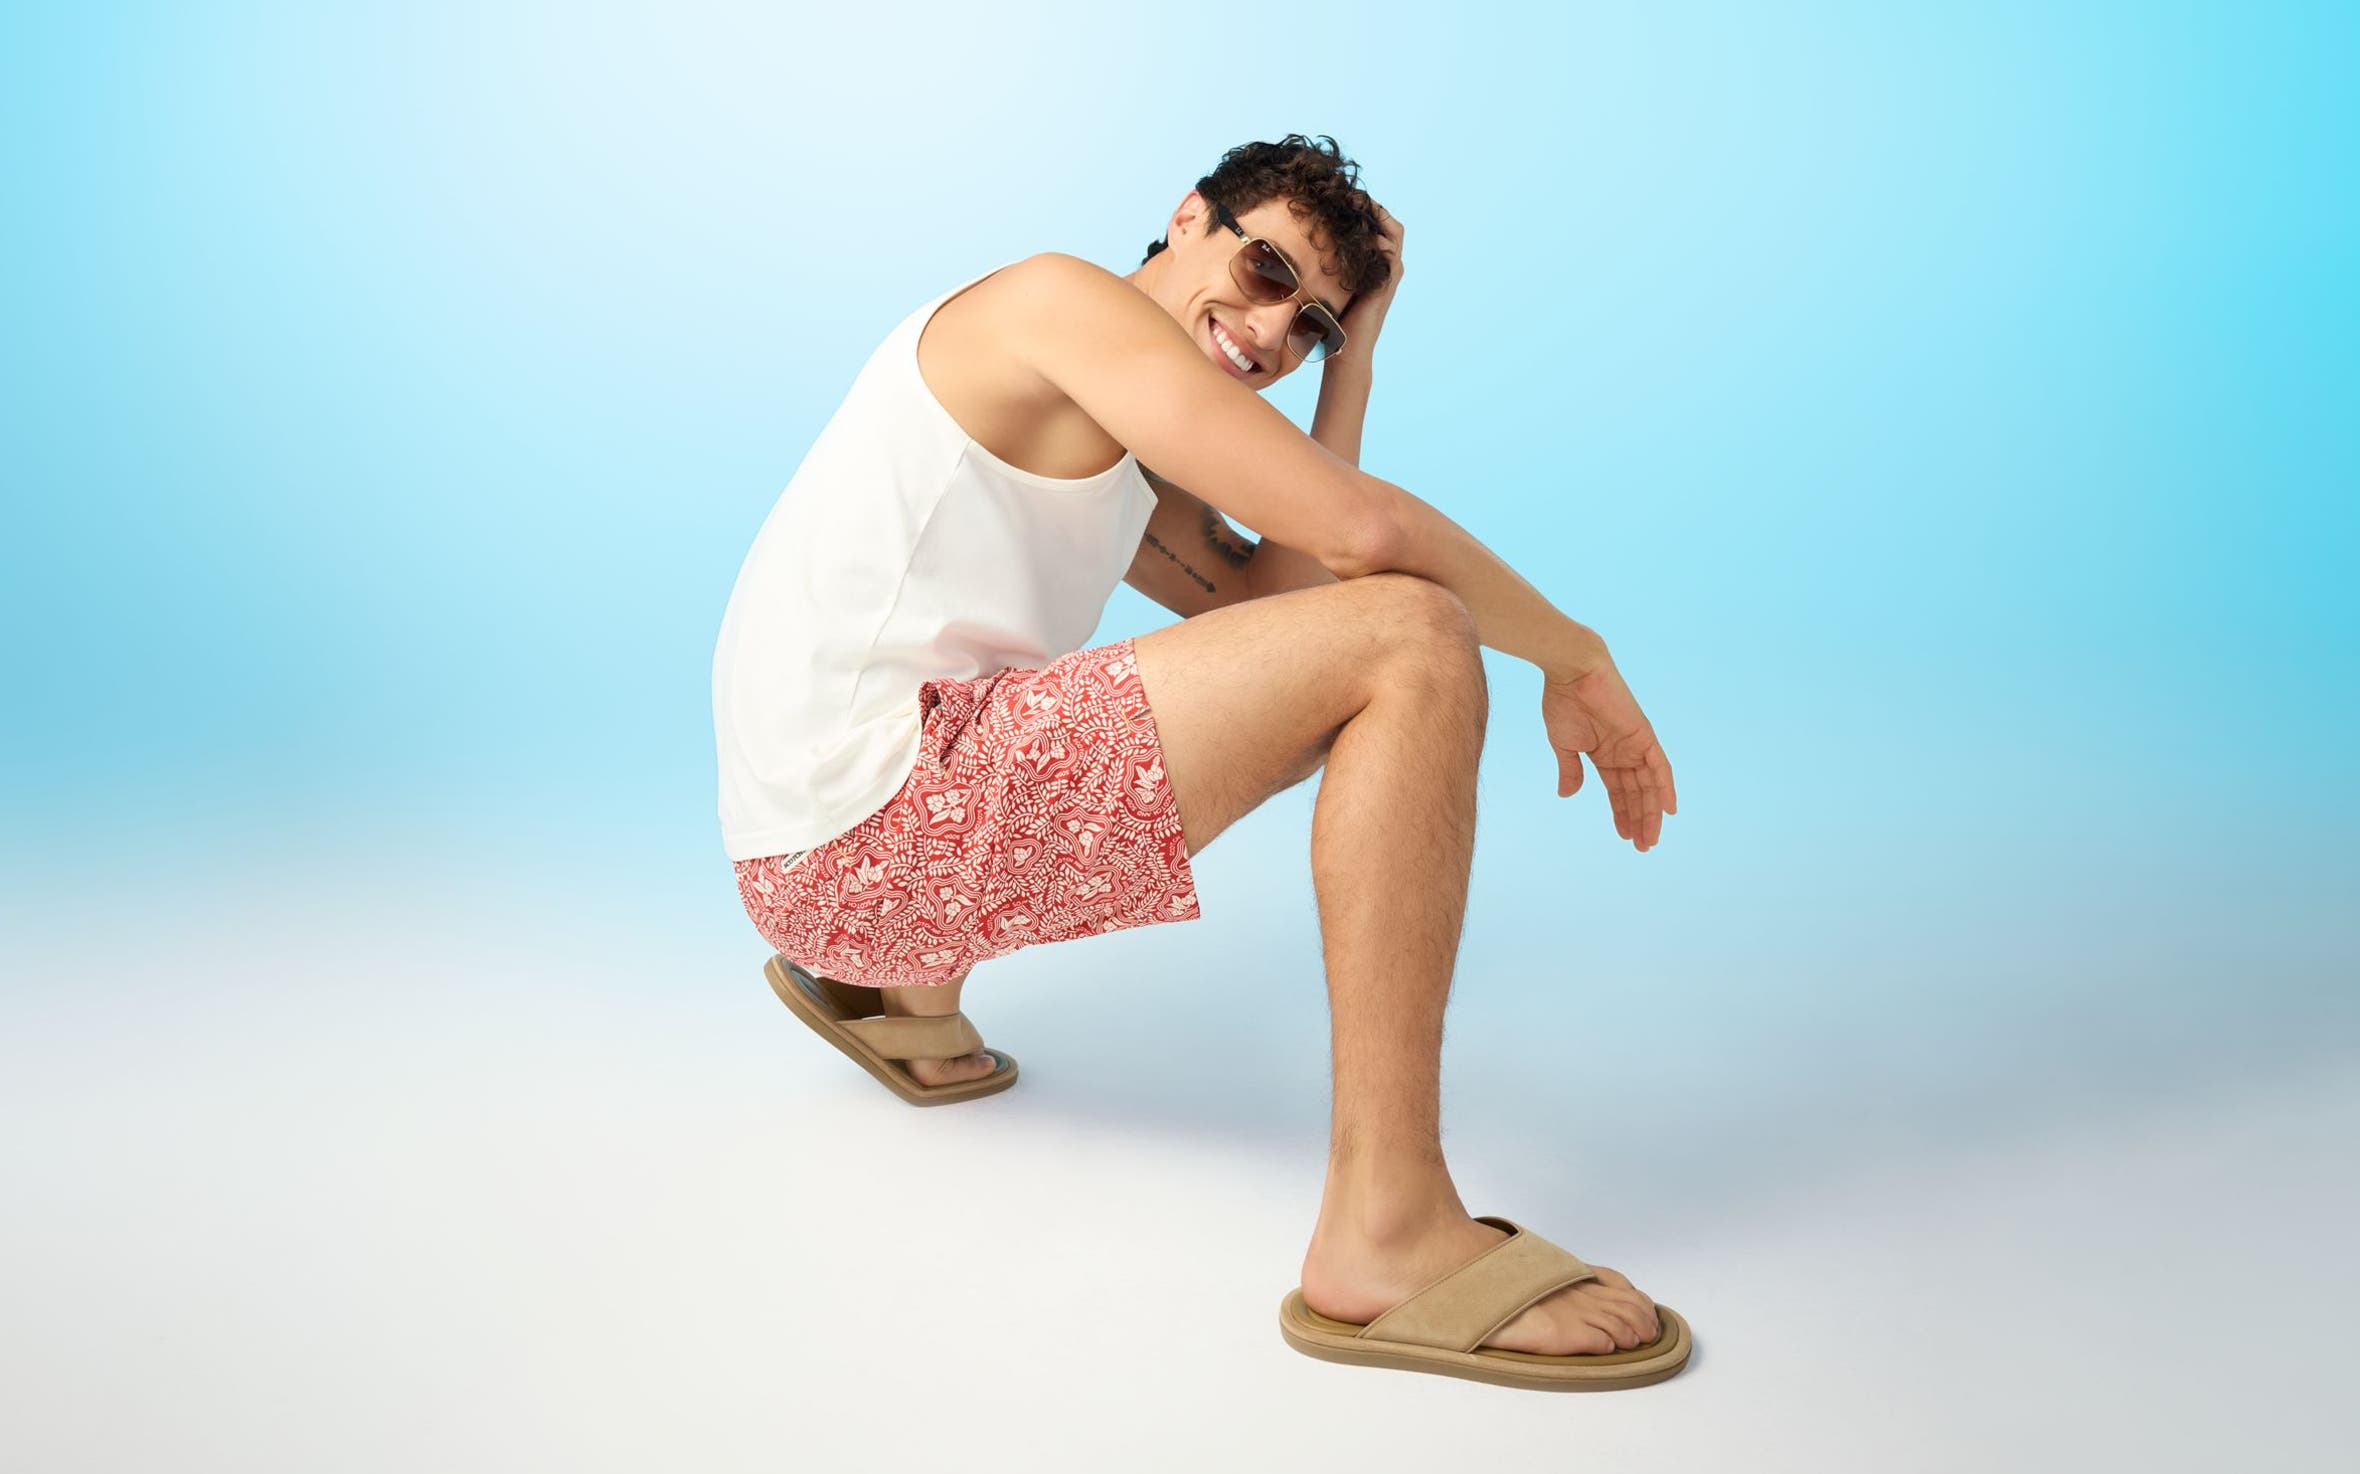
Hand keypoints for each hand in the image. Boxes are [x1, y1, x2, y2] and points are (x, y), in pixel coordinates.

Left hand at [1335, 203, 1402, 357]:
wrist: (1346, 351)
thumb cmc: (1334, 321)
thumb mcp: (1329, 283)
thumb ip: (1326, 263)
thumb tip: (1296, 242)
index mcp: (1376, 264)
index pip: (1380, 226)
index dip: (1367, 209)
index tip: (1345, 197)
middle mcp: (1387, 267)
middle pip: (1392, 225)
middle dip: (1374, 208)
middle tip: (1353, 196)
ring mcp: (1390, 276)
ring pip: (1395, 235)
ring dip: (1378, 218)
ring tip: (1358, 206)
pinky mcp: (1386, 286)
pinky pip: (1391, 256)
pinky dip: (1380, 243)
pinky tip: (1362, 237)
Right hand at [1541, 660, 1677, 852]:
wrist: (1572, 673)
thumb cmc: (1564, 703)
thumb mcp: (1564, 745)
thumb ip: (1570, 771)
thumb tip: (1567, 795)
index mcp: (1604, 754)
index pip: (1618, 790)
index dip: (1621, 813)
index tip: (1624, 835)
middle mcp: (1624, 752)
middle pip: (1637, 792)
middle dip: (1639, 819)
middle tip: (1641, 845)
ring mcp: (1636, 744)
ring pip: (1649, 785)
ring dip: (1651, 812)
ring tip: (1650, 838)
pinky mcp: (1644, 735)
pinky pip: (1661, 766)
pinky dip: (1666, 787)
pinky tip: (1668, 810)